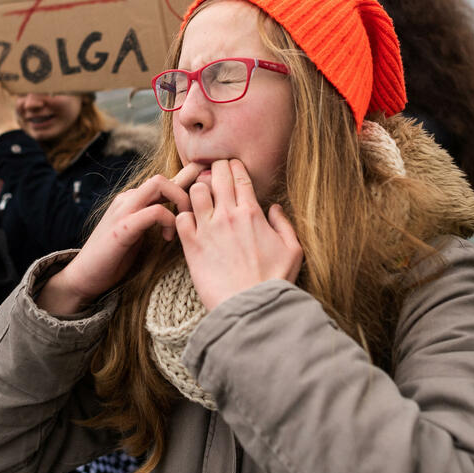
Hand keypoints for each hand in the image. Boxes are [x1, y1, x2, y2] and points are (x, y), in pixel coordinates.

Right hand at [37, 163, 204, 314]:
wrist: (84, 276)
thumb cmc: (115, 256)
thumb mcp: (140, 231)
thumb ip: (157, 217)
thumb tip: (182, 211)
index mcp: (133, 199)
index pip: (164, 181)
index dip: (187, 179)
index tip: (206, 189)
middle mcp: (128, 199)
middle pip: (163, 177)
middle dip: (187, 190)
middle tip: (195, 216)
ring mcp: (123, 211)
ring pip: (158, 185)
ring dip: (180, 201)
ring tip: (185, 224)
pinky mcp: (122, 228)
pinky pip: (153, 212)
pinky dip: (169, 221)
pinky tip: (169, 238)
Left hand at [176, 160, 302, 310]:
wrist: (251, 306)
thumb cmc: (274, 281)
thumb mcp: (293, 250)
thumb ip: (284, 225)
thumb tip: (274, 208)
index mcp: (252, 213)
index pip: (239, 176)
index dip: (234, 166)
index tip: (231, 166)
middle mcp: (228, 215)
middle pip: (217, 175)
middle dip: (215, 169)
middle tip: (213, 174)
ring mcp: (208, 229)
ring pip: (195, 191)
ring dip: (197, 190)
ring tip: (200, 198)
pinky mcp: (192, 245)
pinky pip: (180, 217)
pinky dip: (182, 216)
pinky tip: (189, 223)